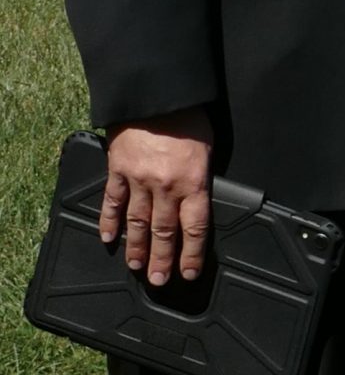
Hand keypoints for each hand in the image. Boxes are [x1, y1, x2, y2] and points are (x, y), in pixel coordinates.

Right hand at [100, 110, 213, 286]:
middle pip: (164, 231)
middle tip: (159, 281)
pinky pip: (112, 201)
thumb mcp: (207, 147)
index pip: (195, 228)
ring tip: (137, 267)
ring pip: (137, 223)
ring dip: (136, 248)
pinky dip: (109, 222)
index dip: (191, 254)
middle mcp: (166, 187)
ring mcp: (139, 180)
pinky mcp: (118, 169)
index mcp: (193, 182)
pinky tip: (108, 238)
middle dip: (162, 259)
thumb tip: (198, 199)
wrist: (156, 93)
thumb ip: (200, 175)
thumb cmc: (188, 116)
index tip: (188, 273)